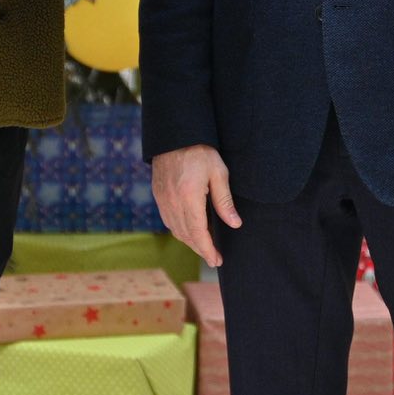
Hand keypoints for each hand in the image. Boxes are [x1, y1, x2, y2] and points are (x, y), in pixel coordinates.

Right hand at [152, 144, 241, 266]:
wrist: (175, 134)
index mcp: (189, 197)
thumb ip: (225, 202)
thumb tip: (235, 224)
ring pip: (175, 229)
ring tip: (204, 246)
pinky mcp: (158, 194)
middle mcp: (172, 201)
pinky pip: (167, 220)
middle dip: (200, 249)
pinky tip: (188, 230)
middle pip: (186, 235)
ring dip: (189, 241)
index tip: (216, 260)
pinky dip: (179, 230)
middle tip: (214, 258)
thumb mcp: (219, 173)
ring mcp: (162, 199)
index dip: (207, 250)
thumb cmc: (200, 151)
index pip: (198, 233)